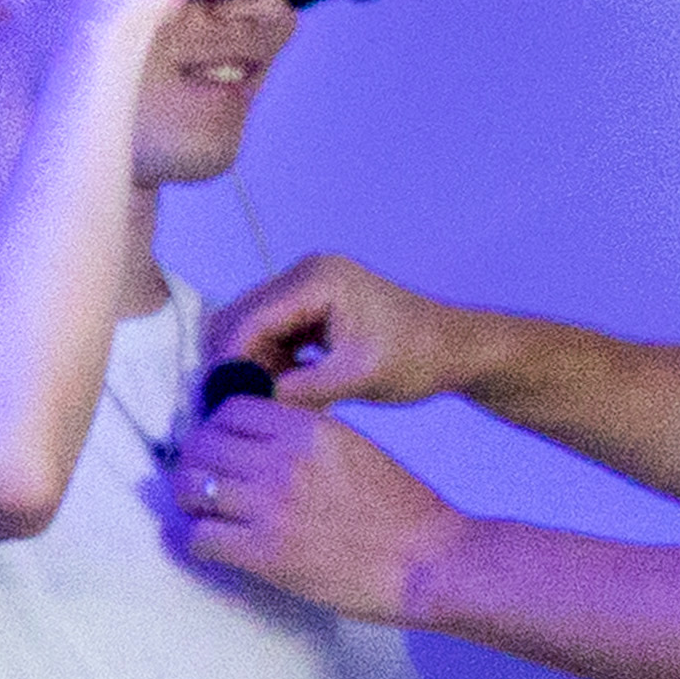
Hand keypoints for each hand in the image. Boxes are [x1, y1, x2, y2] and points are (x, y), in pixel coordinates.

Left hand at [176, 389, 453, 622]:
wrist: (431, 560)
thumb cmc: (404, 509)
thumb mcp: (356, 447)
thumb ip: (308, 437)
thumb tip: (262, 438)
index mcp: (308, 430)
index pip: (231, 410)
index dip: (216, 428)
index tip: (218, 447)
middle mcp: (283, 461)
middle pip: (202, 446)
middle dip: (194, 462)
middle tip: (198, 481)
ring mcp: (270, 507)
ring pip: (190, 488)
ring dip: (188, 501)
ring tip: (198, 512)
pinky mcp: (264, 554)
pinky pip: (199, 537)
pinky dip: (195, 540)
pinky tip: (209, 544)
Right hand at [200, 245, 490, 413]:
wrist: (456, 348)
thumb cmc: (417, 358)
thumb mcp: (357, 378)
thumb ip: (300, 390)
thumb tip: (249, 405)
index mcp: (318, 280)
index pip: (251, 320)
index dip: (231, 362)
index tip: (223, 402)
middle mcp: (306, 273)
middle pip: (242, 317)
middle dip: (236, 361)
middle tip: (238, 404)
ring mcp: (308, 285)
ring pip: (252, 325)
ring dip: (252, 362)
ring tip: (266, 399)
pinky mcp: (312, 303)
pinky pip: (272, 330)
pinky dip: (270, 359)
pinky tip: (283, 387)